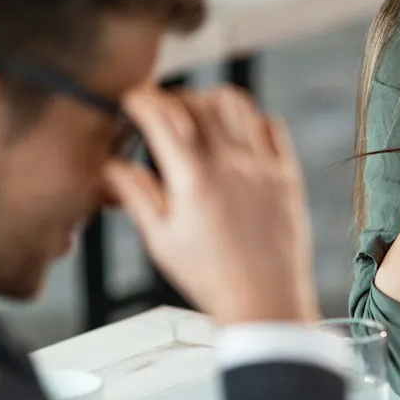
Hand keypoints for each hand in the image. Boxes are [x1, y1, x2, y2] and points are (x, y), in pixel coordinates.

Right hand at [104, 86, 315, 325]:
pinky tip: (237, 134)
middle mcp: (230, 165)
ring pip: (237, 105)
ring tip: (198, 114)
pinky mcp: (287, 176)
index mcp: (194, 180)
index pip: (163, 118)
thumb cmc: (208, 278)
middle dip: (174, 98)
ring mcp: (263, 167)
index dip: (142, 100)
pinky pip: (272, 127)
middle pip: (198, 103)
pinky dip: (251, 119)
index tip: (133, 99)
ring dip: (212, 99)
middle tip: (162, 110)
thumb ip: (135, 196)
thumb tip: (112, 165)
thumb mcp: (160, 241)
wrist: (265, 301)